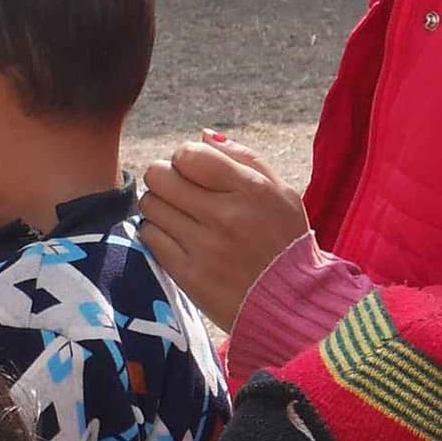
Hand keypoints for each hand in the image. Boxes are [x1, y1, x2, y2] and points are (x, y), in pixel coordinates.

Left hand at [137, 136, 313, 329]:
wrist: (291, 305)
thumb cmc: (286, 243)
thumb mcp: (282, 193)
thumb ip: (244, 158)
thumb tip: (203, 136)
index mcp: (250, 189)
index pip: (188, 154)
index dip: (184, 158)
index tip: (193, 171)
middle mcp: (225, 215)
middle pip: (160, 176)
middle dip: (164, 178)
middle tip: (177, 191)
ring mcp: (204, 247)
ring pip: (150, 206)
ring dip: (159, 206)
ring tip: (178, 215)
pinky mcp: (188, 275)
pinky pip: (150, 238)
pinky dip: (158, 233)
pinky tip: (176, 238)